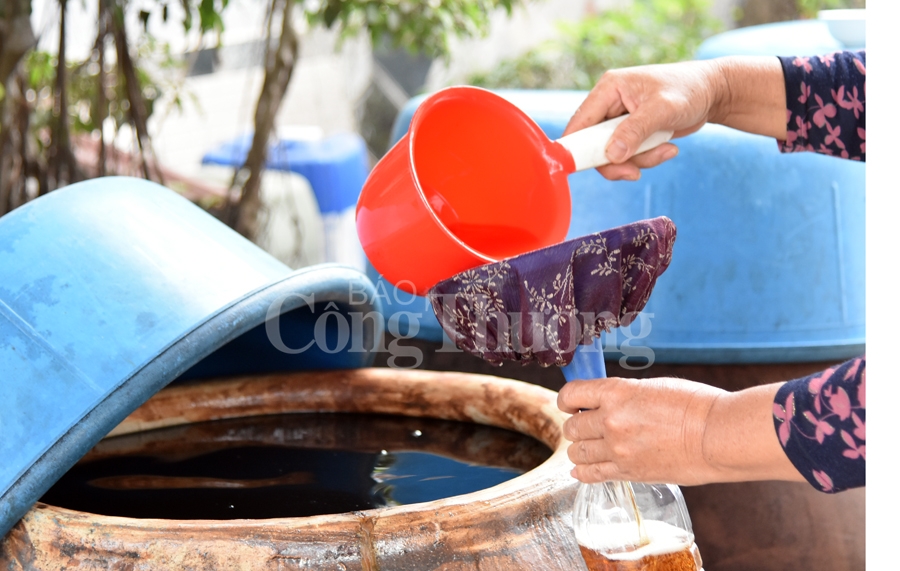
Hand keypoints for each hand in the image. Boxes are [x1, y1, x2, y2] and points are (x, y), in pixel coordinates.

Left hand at [557, 377, 804, 485]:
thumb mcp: (652, 387)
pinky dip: (583, 471)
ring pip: (577, 452)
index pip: (571, 394)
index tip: (572, 403)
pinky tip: (581, 469)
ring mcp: (618, 449)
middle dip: (576, 425)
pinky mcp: (629, 472)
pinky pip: (592, 474)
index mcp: (616, 392)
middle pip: (572, 427)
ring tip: (590, 446)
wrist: (718, 436)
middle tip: (587, 425)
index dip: (568, 399)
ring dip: (580, 448)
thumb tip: (603, 403)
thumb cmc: (695, 405)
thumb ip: (622, 396)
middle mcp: (611, 421)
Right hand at [564, 56, 786, 180]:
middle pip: (593, 145)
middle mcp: (609, 103)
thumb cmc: (690, 90)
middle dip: (616, 161)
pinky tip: (668, 147)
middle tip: (634, 172)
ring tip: (666, 150)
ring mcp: (619, 119)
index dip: (577, 148)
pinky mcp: (631, 132)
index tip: (586, 167)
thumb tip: (611, 155)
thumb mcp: (663, 109)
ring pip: (612, 154)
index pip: (580, 123)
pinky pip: (628, 156)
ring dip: (638, 160)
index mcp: (609, 89)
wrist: (714, 93)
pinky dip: (647, 158)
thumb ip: (635, 131)